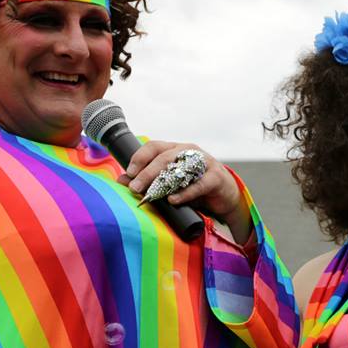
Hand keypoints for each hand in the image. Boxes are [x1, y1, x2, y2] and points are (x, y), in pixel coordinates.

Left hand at [120, 141, 251, 242]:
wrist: (225, 196)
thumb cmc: (195, 186)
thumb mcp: (171, 182)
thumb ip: (148, 180)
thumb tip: (122, 181)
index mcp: (176, 149)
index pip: (155, 146)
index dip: (140, 157)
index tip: (128, 172)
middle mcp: (189, 151)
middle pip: (165, 157)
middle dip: (147, 172)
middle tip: (135, 187)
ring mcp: (204, 162)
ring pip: (180, 168)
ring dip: (163, 182)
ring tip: (151, 195)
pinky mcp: (216, 177)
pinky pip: (199, 184)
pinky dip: (185, 193)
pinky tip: (173, 200)